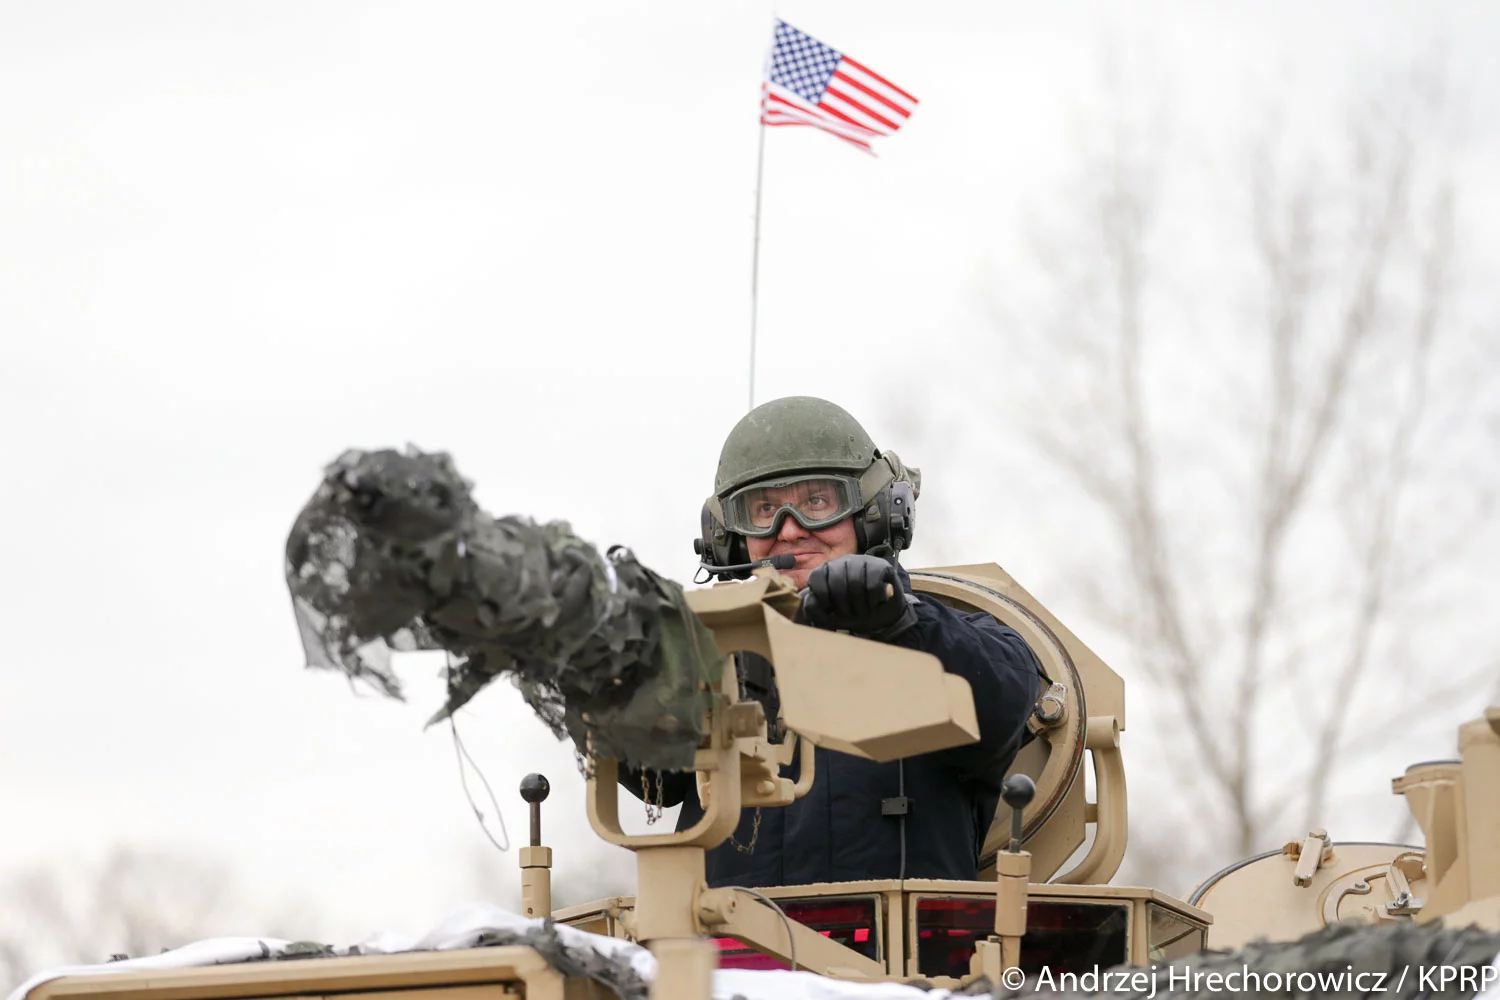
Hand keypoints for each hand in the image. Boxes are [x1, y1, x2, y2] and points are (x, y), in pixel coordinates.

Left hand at [801, 554, 916, 638]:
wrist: (883, 618)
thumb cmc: (853, 614)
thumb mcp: (829, 616)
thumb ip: (814, 608)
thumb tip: (808, 599)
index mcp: (826, 570)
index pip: (816, 578)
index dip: (823, 599)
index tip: (831, 610)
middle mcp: (843, 561)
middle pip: (837, 582)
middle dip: (844, 606)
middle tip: (851, 614)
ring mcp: (862, 561)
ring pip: (856, 582)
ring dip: (860, 606)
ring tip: (863, 611)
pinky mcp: (881, 566)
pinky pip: (873, 584)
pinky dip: (873, 600)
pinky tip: (875, 603)